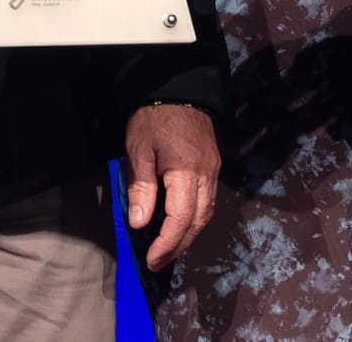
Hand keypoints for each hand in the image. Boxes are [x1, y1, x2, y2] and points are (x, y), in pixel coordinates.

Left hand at [122, 103, 218, 269]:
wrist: (178, 89)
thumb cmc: (153, 118)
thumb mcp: (138, 149)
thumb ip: (141, 187)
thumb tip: (139, 223)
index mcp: (186, 172)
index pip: (180, 219)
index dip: (167, 243)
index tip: (151, 259)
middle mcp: (206, 176)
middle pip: (198, 222)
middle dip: (179, 245)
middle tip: (159, 261)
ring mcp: (213, 171)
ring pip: (206, 213)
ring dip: (189, 235)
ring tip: (169, 248)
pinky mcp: (213, 166)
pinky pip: (208, 200)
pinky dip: (195, 218)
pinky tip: (181, 224)